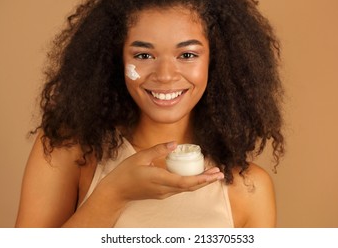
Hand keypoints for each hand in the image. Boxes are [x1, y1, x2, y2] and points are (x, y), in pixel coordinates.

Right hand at [99, 142, 223, 201]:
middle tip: (220, 174)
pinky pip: (179, 188)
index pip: (185, 182)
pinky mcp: (161, 193)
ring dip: (200, 182)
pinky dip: (190, 182)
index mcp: (159, 179)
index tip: (213, 174)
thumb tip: (175, 143)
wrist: (116, 191)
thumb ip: (158, 150)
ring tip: (212, 174)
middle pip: (190, 187)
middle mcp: (164, 189)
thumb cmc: (126, 172)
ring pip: (186, 189)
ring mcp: (163, 193)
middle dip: (206, 181)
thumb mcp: (140, 157)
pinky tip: (195, 176)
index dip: (201, 179)